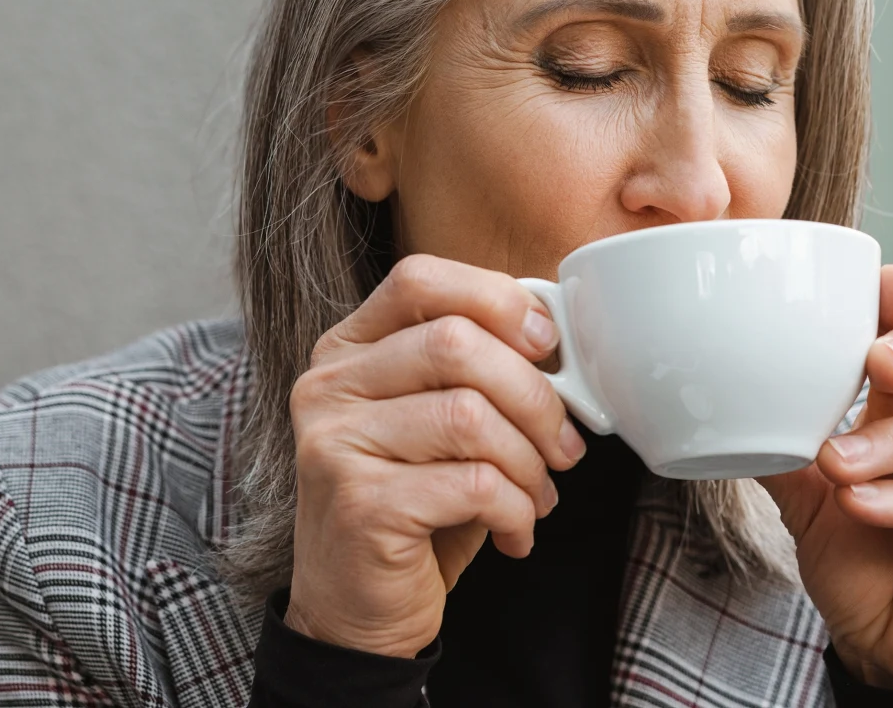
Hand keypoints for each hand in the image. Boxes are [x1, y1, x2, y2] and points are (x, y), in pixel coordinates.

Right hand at [284, 255, 586, 657]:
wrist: (360, 611)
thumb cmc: (417, 506)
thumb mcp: (443, 422)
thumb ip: (478, 367)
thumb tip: (556, 333)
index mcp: (348, 349)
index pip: (421, 280)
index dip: (497, 301)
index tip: (548, 343)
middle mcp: (329, 386)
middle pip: (456, 344)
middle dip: (534, 396)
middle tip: (563, 445)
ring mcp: (335, 442)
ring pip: (470, 416)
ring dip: (529, 462)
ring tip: (538, 495)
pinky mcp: (359, 503)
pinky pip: (473, 484)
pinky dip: (516, 510)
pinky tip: (513, 531)